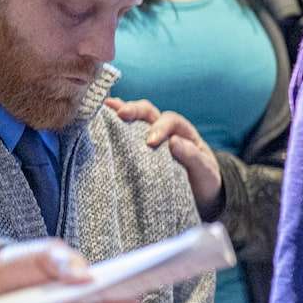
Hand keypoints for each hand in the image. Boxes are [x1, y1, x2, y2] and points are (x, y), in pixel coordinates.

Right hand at [105, 97, 223, 219]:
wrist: (202, 193)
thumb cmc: (204, 179)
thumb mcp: (205, 171)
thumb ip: (193, 157)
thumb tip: (175, 142)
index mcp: (184, 132)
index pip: (170, 121)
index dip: (160, 127)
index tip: (151, 142)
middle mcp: (165, 129)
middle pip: (148, 111)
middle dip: (134, 109)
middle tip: (120, 114)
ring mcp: (148, 137)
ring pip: (134, 118)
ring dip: (119, 111)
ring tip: (102, 109)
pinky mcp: (136, 149)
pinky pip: (124, 133)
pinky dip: (112, 125)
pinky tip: (97, 122)